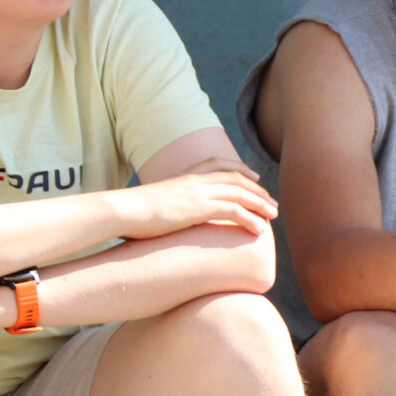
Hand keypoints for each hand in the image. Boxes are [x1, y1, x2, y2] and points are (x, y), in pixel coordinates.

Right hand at [112, 159, 276, 239]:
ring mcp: (197, 193)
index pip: (218, 164)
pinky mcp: (198, 208)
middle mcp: (194, 180)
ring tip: (273, 216)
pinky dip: (250, 219)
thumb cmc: (132, 212)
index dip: (239, 169)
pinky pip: (233, 211)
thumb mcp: (154, 202)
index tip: (254, 177)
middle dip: (257, 191)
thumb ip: (168, 203)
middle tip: (272, 204)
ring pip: (239, 194)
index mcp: (184, 176)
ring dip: (260, 205)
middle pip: (236, 179)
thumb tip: (168, 214)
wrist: (122, 210)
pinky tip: (260, 231)